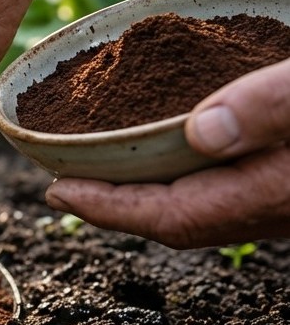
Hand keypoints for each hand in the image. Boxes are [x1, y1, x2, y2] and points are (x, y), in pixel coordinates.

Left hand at [46, 59, 289, 247]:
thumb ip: (268, 106)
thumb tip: (203, 130)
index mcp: (269, 192)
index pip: (172, 215)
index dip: (107, 207)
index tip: (57, 194)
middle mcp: (272, 206)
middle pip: (177, 218)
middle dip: (115, 203)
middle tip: (63, 185)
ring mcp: (281, 196)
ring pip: (201, 203)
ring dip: (150, 188)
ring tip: (103, 166)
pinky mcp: (287, 180)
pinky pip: (224, 184)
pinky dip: (186, 170)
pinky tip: (176, 145)